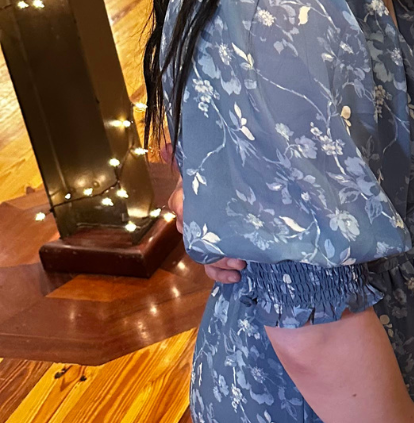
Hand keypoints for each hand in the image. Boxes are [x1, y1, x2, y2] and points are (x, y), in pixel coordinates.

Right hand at [162, 147, 246, 284]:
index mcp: (187, 198)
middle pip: (193, 236)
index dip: (185, 210)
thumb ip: (184, 158)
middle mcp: (192, 220)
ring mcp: (203, 238)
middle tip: (231, 247)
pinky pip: (211, 267)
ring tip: (240, 263)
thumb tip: (166, 146)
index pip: (179, 204)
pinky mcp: (215, 251)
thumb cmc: (215, 178)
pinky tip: (236, 276)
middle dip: (209, 244)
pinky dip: (221, 274)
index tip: (191, 213)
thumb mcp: (203, 167)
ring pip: (203, 254)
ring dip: (219, 262)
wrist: (235, 190)